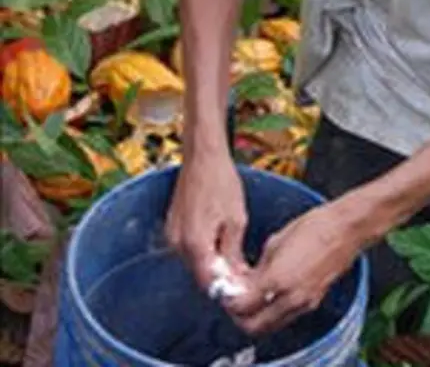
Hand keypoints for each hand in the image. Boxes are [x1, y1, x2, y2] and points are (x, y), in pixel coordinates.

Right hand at [165, 152, 248, 288]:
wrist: (203, 157)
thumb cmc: (221, 182)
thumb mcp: (236, 219)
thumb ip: (233, 253)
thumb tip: (236, 277)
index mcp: (195, 243)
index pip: (208, 282)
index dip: (227, 288)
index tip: (242, 288)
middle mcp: (177, 243)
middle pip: (200, 274)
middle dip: (221, 276)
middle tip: (243, 272)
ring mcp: (172, 235)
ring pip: (194, 261)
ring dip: (212, 263)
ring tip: (235, 255)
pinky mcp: (172, 226)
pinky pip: (188, 248)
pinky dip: (203, 249)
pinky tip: (220, 240)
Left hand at [225, 201, 363, 334]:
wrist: (344, 230)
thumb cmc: (313, 227)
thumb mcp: (276, 241)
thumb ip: (259, 267)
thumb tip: (246, 281)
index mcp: (277, 280)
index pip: (242, 306)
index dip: (229, 301)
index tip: (225, 292)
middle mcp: (290, 298)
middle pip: (254, 326)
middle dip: (240, 317)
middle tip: (235, 301)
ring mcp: (303, 303)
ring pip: (270, 325)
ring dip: (257, 317)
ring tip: (252, 297)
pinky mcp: (313, 302)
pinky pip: (286, 316)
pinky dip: (273, 311)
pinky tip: (271, 293)